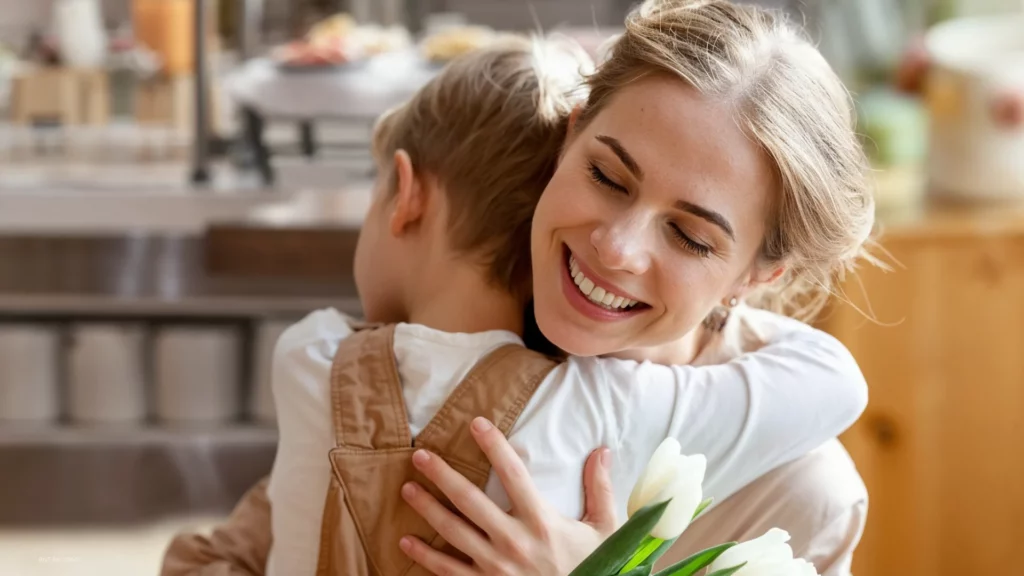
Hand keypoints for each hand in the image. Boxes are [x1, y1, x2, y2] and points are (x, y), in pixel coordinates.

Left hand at [399, 416, 616, 574]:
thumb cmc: (593, 568)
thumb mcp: (605, 530)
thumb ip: (600, 490)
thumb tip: (602, 451)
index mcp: (542, 522)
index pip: (513, 474)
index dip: (494, 446)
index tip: (476, 423)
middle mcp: (514, 541)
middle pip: (469, 500)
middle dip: (442, 475)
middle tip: (421, 455)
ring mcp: (495, 566)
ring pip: (451, 531)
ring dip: (426, 508)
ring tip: (407, 488)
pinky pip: (448, 570)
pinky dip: (425, 556)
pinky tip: (407, 540)